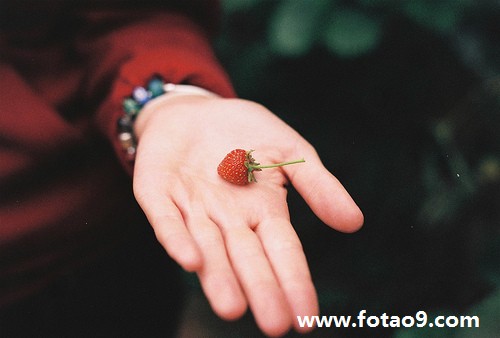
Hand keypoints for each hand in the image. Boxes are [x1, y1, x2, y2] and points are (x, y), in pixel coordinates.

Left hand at [132, 95, 362, 336]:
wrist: (197, 110)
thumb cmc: (247, 133)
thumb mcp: (290, 152)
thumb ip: (318, 185)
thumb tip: (354, 223)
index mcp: (263, 211)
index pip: (283, 252)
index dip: (295, 282)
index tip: (307, 319)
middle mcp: (229, 219)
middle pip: (246, 257)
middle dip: (260, 289)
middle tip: (274, 326)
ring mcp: (192, 208)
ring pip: (207, 247)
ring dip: (218, 276)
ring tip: (231, 308)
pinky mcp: (158, 194)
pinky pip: (167, 219)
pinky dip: (177, 238)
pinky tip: (189, 261)